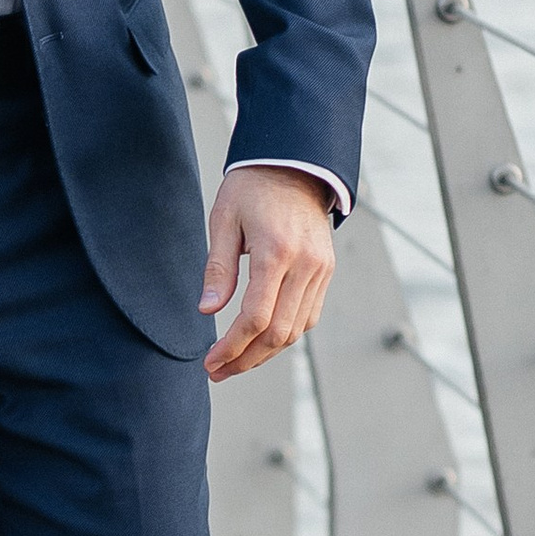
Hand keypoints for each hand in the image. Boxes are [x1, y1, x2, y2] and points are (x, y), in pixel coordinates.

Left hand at [202, 166, 335, 381]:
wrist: (295, 163)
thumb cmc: (252, 187)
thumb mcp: (223, 220)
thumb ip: (218, 268)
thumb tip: (207, 311)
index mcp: (276, 252)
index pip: (256, 317)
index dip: (232, 347)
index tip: (210, 362)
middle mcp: (306, 265)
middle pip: (279, 332)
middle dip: (246, 359)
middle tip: (218, 372)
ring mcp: (321, 270)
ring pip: (297, 329)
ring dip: (266, 352)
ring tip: (235, 362)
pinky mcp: (326, 271)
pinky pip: (309, 315)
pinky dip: (286, 333)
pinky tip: (261, 339)